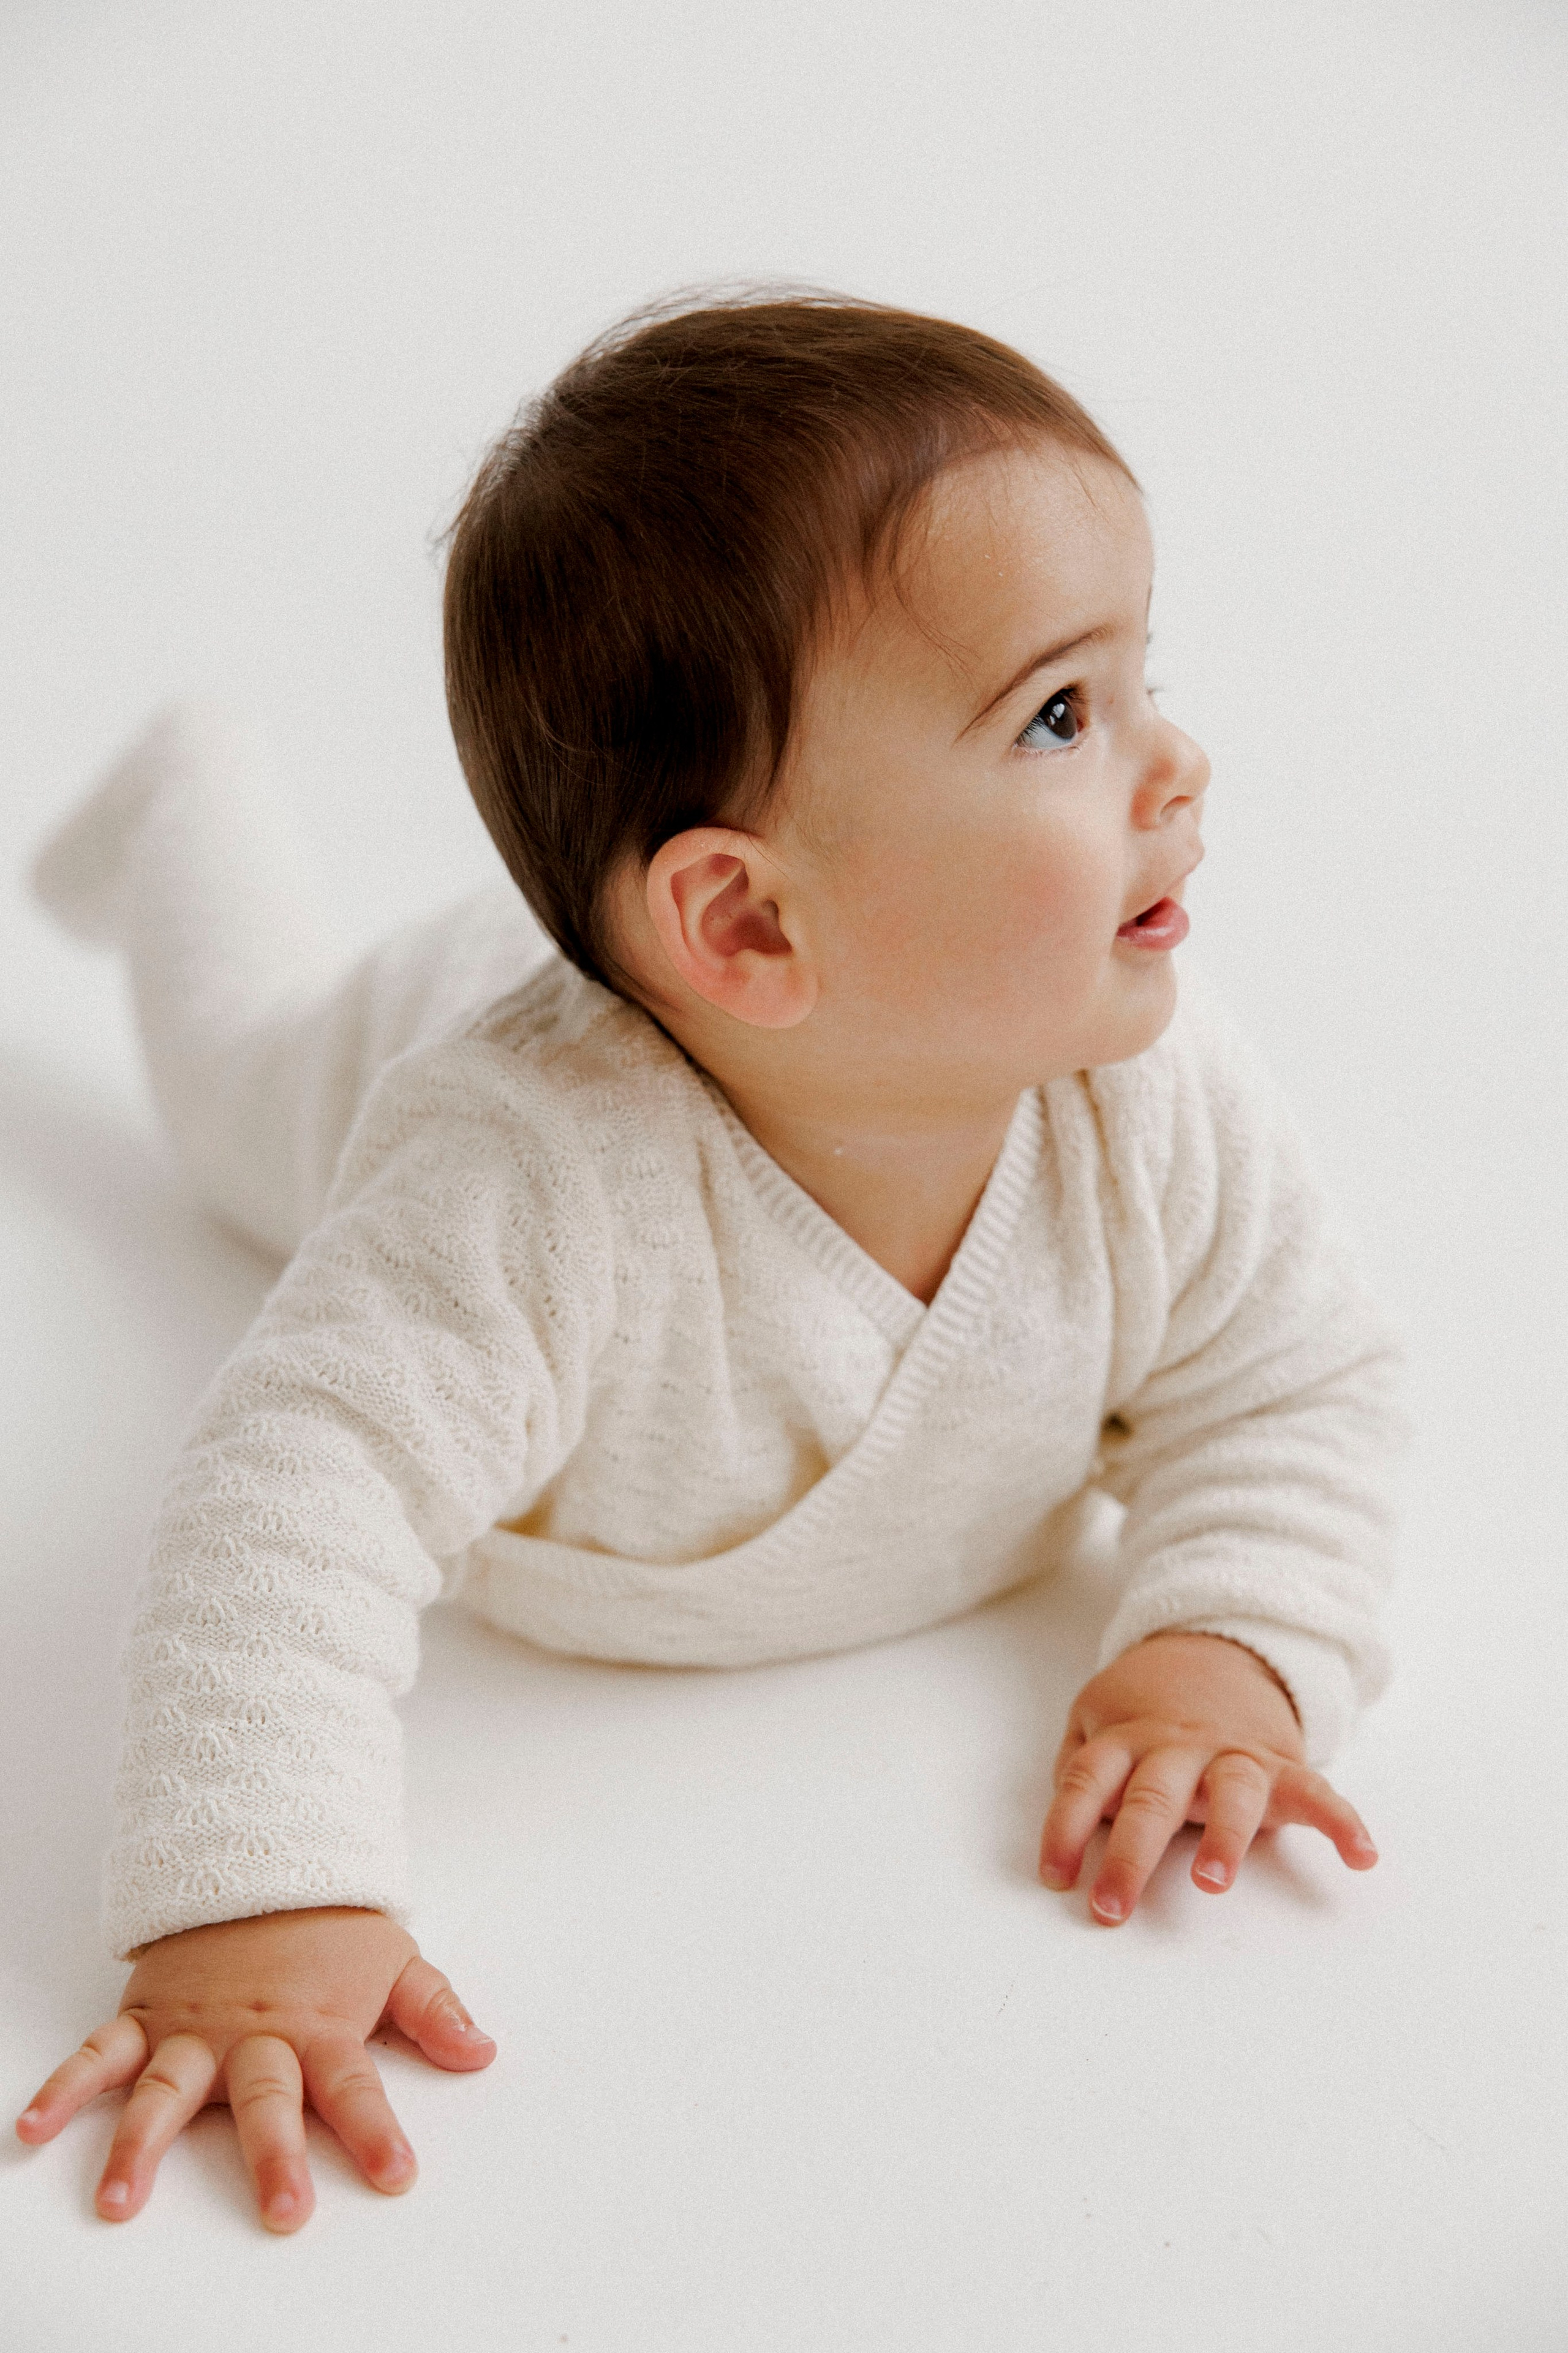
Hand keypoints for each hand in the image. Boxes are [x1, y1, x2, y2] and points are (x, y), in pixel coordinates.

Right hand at [14, 1906, 494, 2230]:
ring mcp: (195, 2027)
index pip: (355, 2086)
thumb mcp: (394, 1958)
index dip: (376, 2132)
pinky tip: (34, 2128)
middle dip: (275, 2156)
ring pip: (168, 2088)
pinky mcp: (149, 2013)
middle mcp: (255, 2036)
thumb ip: (434, 2010)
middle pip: (266, 2099)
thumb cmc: (330, 1925)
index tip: (396, 2177)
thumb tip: (482, 2051)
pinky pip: (100, 2053)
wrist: (262, 1854)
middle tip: (283, 2212)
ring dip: (141, 2144)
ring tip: (119, 2200)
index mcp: (320, 2026)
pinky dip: (65, 2088)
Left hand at [1038, 1632, 1377, 1924]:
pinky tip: (1361, 1855)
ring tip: (1213, 1881)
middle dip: (1130, 1854)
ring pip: (1231, 1791)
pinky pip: (1315, 1791)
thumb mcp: (1095, 1717)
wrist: (1215, 1649)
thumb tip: (1070, 1826)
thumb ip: (1079, 1767)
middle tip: (1112, 1906)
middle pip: (1151, 1798)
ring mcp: (1232, 1754)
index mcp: (1126, 1738)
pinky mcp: (1280, 1765)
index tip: (1056, 1878)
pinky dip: (1341, 1820)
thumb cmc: (1145, 1708)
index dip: (1065, 1828)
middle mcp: (1177, 1747)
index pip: (1087, 1781)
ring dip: (1224, 1836)